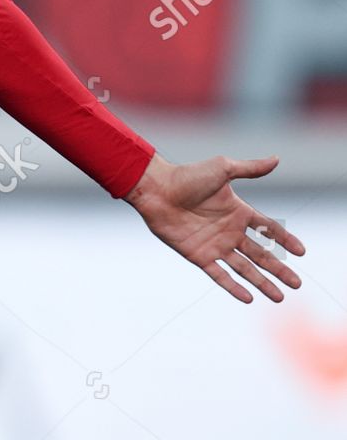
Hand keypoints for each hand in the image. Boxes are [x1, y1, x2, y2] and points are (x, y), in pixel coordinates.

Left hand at [124, 154, 304, 302]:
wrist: (155, 189)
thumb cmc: (186, 176)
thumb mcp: (222, 169)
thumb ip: (250, 168)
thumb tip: (277, 159)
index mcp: (238, 212)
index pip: (269, 229)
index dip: (285, 240)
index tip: (301, 252)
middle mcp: (229, 231)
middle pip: (261, 254)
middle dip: (279, 270)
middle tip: (297, 284)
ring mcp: (214, 245)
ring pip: (244, 268)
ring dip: (262, 283)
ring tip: (279, 298)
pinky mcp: (198, 255)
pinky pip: (219, 275)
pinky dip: (233, 287)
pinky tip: (248, 298)